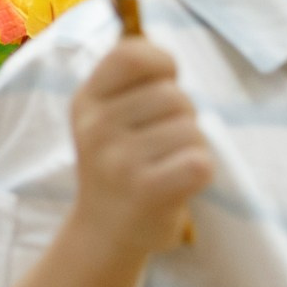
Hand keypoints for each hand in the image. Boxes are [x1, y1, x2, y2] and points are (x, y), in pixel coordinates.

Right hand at [71, 36, 214, 259]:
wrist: (103, 231)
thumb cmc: (118, 163)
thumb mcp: (104, 115)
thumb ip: (130, 80)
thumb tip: (166, 58)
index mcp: (86, 101)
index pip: (131, 54)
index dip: (161, 62)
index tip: (162, 84)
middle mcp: (96, 128)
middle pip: (173, 94)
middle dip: (182, 114)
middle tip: (161, 142)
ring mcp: (119, 161)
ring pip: (191, 129)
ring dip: (192, 146)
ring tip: (167, 164)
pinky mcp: (147, 191)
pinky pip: (199, 162)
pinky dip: (200, 171)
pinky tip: (179, 183)